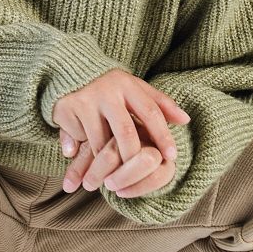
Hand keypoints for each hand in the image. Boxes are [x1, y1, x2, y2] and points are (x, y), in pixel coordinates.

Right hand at [52, 68, 190, 198]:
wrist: (71, 72)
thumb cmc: (112, 87)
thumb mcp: (136, 89)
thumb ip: (160, 104)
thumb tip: (185, 120)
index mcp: (128, 84)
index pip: (150, 111)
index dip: (162, 135)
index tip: (171, 157)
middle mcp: (107, 91)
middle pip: (125, 131)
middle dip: (133, 156)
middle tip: (138, 174)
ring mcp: (86, 100)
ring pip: (101, 142)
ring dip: (107, 163)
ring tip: (113, 179)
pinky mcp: (67, 109)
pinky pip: (80, 141)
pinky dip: (84, 156)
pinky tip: (89, 169)